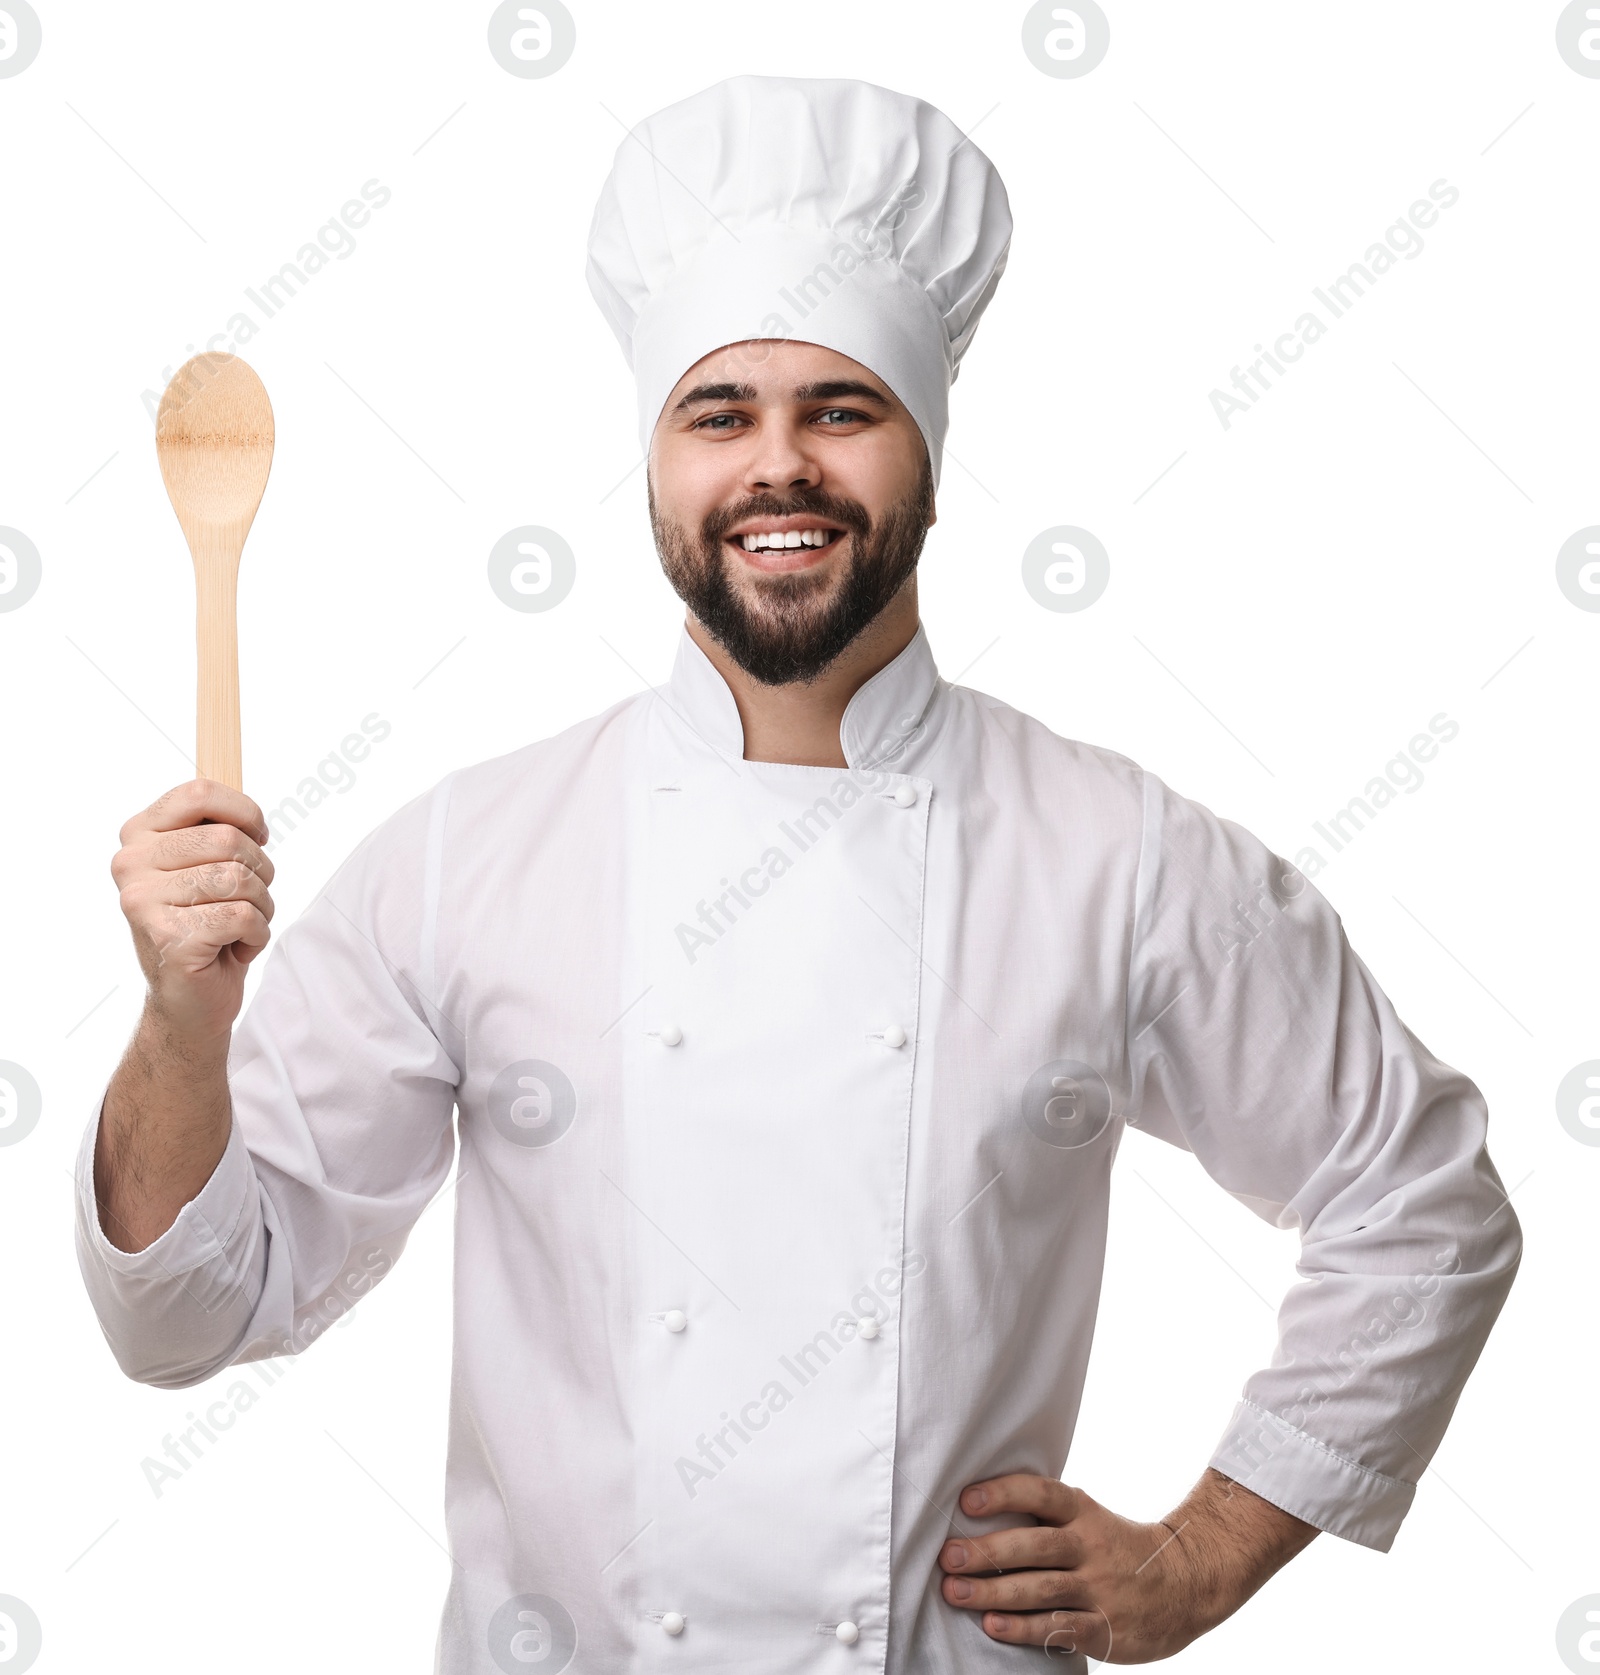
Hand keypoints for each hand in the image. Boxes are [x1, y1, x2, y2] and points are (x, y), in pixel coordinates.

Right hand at [111, 779, 274, 1043]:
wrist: (189, 998)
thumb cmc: (207, 923)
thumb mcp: (208, 865)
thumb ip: (217, 829)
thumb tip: (248, 811)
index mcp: (139, 834)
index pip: (199, 792)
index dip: (245, 811)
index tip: (258, 835)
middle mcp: (131, 864)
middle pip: (228, 839)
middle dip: (260, 870)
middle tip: (250, 897)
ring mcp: (144, 901)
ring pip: (239, 879)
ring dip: (260, 906)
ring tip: (241, 925)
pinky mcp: (168, 936)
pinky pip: (243, 917)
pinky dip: (256, 935)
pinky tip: (234, 947)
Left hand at [937, 1469, 1316, 1660]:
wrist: (1186, 1584)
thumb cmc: (1118, 1548)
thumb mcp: (1090, 1519)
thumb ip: (1047, 1519)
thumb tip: (978, 1512)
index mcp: (1084, 1512)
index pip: (1042, 1494)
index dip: (1004, 1494)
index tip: (966, 1500)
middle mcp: (1091, 1546)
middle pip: (1034, 1545)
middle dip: (987, 1552)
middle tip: (948, 1557)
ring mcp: (1099, 1588)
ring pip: (1040, 1589)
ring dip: (994, 1592)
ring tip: (955, 1591)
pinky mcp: (1105, 1627)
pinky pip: (1058, 1627)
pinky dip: (1023, 1627)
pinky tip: (994, 1626)